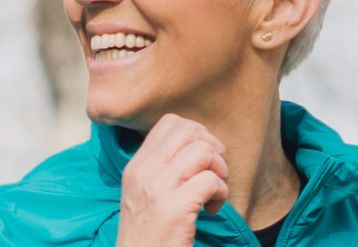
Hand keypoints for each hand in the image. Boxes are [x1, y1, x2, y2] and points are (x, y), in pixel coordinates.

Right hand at [116, 114, 228, 246]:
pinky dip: (222, 194)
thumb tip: (195, 149)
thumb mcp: (142, 196)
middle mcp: (143, 172)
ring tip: (213, 192)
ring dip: (220, 171)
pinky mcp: (174, 208)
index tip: (201, 162)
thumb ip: (160, 171)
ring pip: (203, 151)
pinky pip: (211, 180)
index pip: (170, 123)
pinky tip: (212, 209)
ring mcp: (157, 189)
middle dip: (213, 150)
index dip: (197, 136)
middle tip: (213, 175)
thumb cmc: (149, 236)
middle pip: (190, 131)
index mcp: (136, 167)